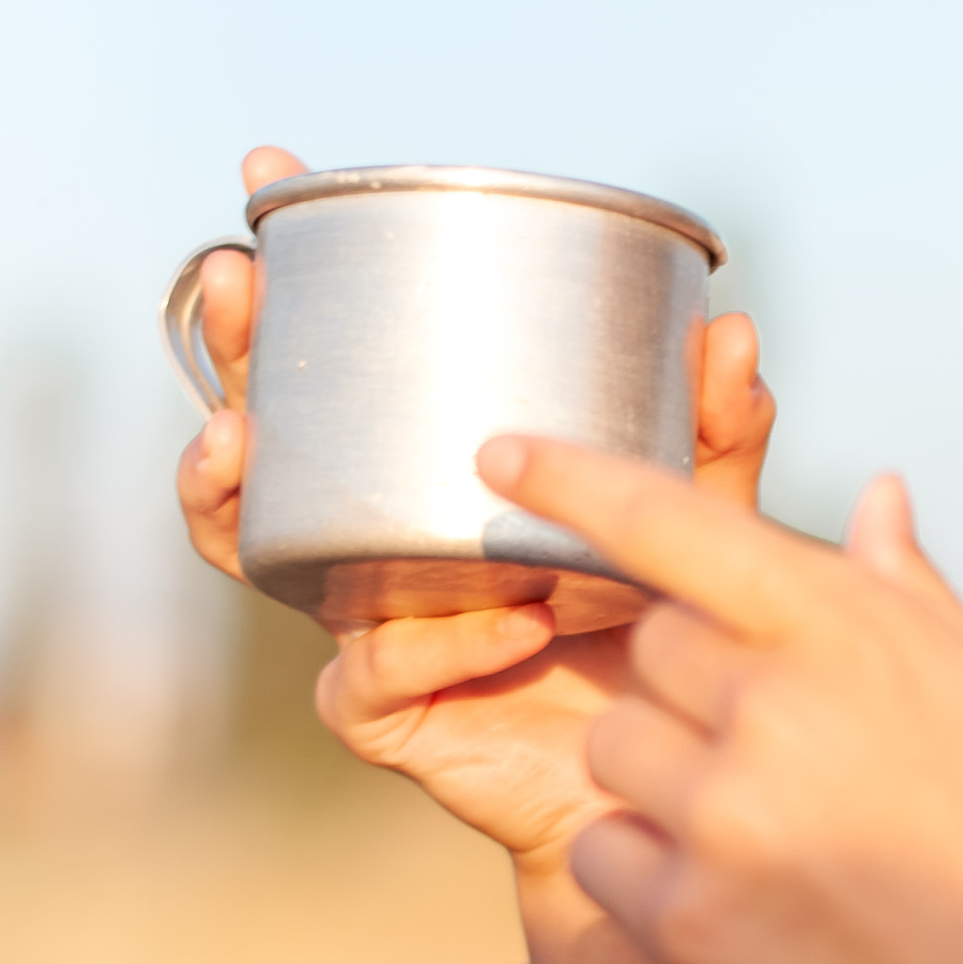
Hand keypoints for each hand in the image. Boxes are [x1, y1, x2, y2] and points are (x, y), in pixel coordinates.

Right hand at [175, 150, 776, 963]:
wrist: (672, 790)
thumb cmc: (670, 639)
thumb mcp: (702, 524)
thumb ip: (714, 438)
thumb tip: (732, 329)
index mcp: (429, 473)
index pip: (341, 356)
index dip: (294, 270)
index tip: (268, 173)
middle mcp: (377, 538)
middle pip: (262, 432)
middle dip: (230, 353)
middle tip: (235, 284)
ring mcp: (366, 621)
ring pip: (257, 550)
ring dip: (230, 490)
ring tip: (233, 440)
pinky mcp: (387, 716)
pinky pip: (373, 669)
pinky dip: (441, 640)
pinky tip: (503, 620)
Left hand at [477, 435, 962, 963]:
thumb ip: (909, 595)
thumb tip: (875, 498)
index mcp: (850, 631)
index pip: (673, 524)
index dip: (573, 481)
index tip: (502, 451)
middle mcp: (772, 705)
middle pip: (648, 652)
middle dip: (692, 693)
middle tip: (784, 765)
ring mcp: (721, 815)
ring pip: (615, 754)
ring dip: (665, 785)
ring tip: (778, 846)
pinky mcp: (686, 919)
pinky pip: (603, 856)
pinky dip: (650, 876)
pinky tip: (752, 912)